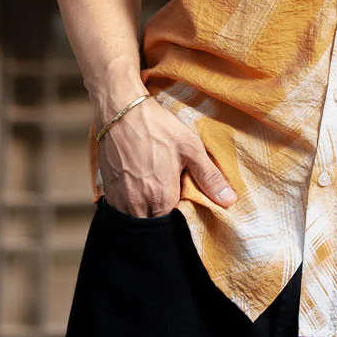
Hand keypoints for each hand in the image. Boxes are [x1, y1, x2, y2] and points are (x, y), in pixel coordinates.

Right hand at [98, 96, 236, 216]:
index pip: (173, 226)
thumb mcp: (191, 148)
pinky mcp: (107, 190)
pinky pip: (121, 209)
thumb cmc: (158, 127)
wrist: (121, 110)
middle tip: (172, 194)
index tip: (187, 202)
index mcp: (161, 198)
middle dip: (164, 217)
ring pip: (136, 219)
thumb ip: (209, 177)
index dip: (181, 218)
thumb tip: (229, 200)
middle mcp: (137, 205)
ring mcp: (119, 199)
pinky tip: (140, 184)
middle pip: (154, 224)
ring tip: (156, 189)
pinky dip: (132, 204)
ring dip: (147, 212)